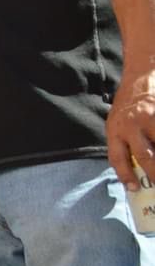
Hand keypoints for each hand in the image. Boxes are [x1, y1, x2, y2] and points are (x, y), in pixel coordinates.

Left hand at [106, 73, 154, 190]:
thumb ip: (122, 142)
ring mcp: (150, 118)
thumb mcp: (116, 122)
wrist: (141, 76)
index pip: (117, 157)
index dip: (125, 175)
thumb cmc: (128, 104)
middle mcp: (132, 125)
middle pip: (145, 156)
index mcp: (115, 130)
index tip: (134, 189)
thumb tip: (132, 172)